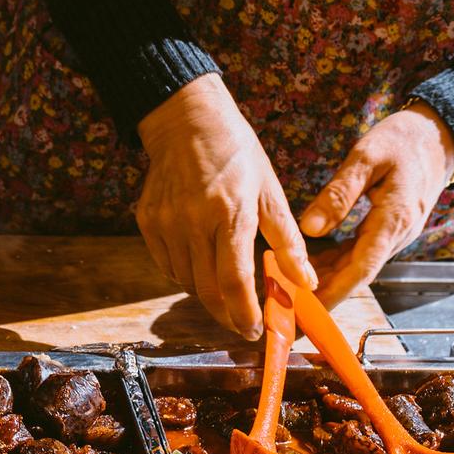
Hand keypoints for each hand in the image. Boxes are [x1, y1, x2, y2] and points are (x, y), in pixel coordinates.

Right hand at [135, 74, 317, 338]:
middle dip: (226, 313)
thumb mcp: (270, 193)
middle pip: (206, 289)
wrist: (185, 122)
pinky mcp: (147, 222)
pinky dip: (186, 273)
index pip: (234, 280)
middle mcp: (192, 222)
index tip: (255, 331)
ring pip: (185, 280)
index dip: (244, 313)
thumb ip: (287, 242)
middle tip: (243, 322)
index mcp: (229, 213)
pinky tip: (202, 264)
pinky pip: (167, 264)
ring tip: (226, 289)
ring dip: (207, 293)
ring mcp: (165, 223)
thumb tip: (306, 283)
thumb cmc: (236, 154)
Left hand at [299, 103, 453, 309]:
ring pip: (354, 267)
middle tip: (288, 316)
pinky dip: (332, 265)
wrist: (436, 136)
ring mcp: (392, 234)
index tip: (308, 314)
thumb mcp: (366, 157)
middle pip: (354, 275)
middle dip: (322, 299)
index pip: (361, 269)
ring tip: (287, 299)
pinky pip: (356, 254)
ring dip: (324, 284)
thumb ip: (338, 193)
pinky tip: (304, 269)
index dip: (333, 294)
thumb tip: (309, 228)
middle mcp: (395, 234)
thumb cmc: (402, 141)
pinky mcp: (385, 230)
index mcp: (393, 220)